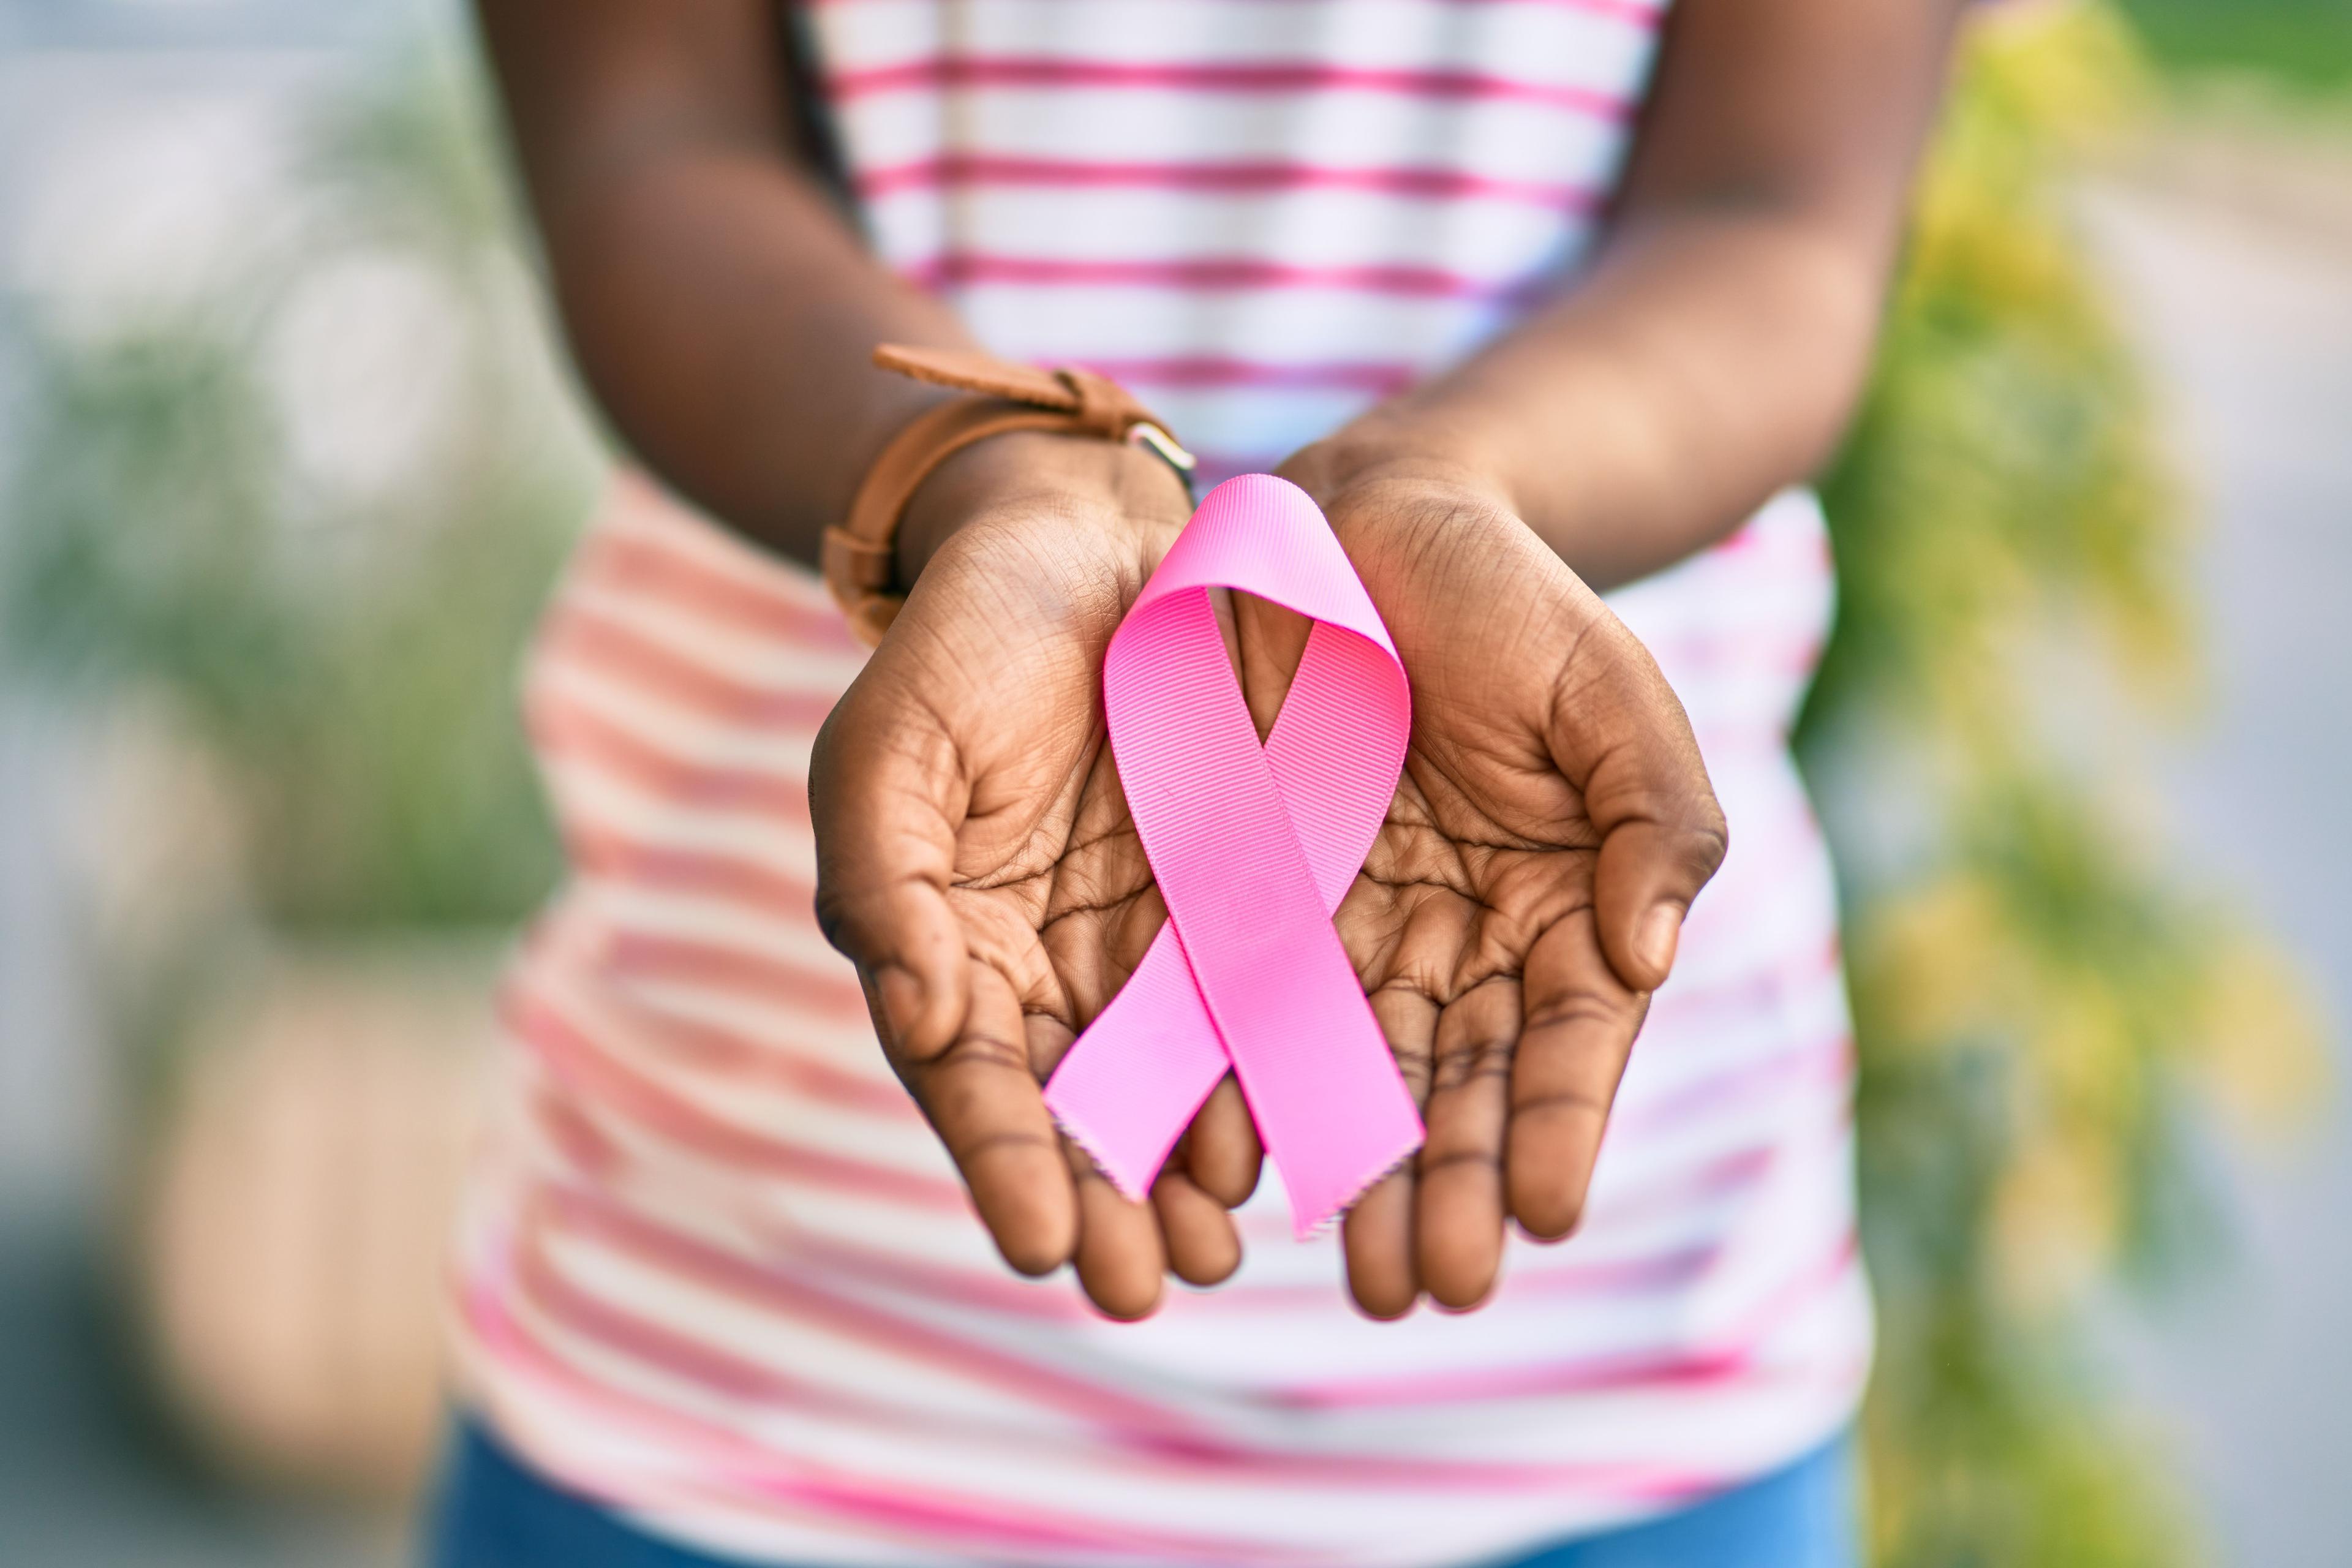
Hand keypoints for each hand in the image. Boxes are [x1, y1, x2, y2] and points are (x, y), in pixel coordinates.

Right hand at [808, 433, 1262, 1318]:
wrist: (1085, 543)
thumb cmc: (964, 640)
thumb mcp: (890, 737)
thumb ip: (882, 874)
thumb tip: (921, 1016)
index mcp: (945, 944)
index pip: (967, 1078)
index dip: (1001, 1162)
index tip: (1046, 1245)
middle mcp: (1042, 969)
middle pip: (1068, 1112)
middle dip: (1103, 1204)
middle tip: (1146, 1289)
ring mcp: (1136, 943)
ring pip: (1162, 1081)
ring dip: (1185, 1170)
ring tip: (1222, 1248)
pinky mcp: (1228, 903)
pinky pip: (1247, 1004)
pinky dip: (1263, 1074)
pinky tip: (1294, 1137)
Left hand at [1245, 449, 1728, 1316]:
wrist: (1364, 525)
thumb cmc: (1510, 602)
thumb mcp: (1609, 689)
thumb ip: (1653, 816)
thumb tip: (1651, 957)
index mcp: (1566, 908)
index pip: (1571, 1041)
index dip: (1557, 1126)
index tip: (1541, 1211)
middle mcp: (1463, 943)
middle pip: (1461, 1090)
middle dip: (1448, 1192)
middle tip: (1426, 1287)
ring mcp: (1355, 933)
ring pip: (1359, 1079)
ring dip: (1360, 1181)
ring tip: (1354, 1273)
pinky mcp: (1253, 905)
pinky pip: (1248, 1013)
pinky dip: (1249, 1092)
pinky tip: (1241, 1168)